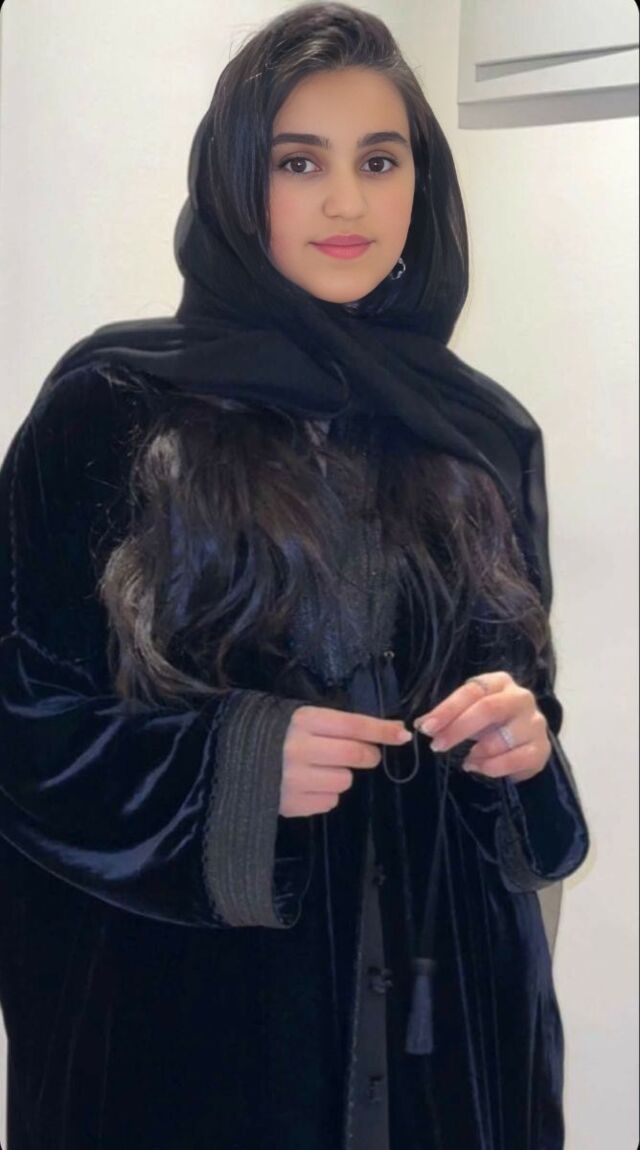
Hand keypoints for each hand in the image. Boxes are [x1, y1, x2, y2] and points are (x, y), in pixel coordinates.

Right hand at [280, 705, 412, 817]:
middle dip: (368, 755)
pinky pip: (328, 801)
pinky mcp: (291, 805)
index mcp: (301, 721)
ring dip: (341, 775)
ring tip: (318, 769)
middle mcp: (299, 749)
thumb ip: (334, 725)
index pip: (353, 725)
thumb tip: (385, 731)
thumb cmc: (268, 733)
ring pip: (344, 781)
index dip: (381, 730)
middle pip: (355, 755)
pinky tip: (305, 785)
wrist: (225, 759)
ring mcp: (294, 780)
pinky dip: (324, 794)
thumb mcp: (296, 717)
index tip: (403, 735)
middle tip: (365, 754)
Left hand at [413, 671, 551, 783]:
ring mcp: (535, 723)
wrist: (524, 743)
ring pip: (502, 737)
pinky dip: (493, 767)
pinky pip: (516, 759)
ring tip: (466, 761)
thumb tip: (421, 724)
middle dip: (458, 729)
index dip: (447, 709)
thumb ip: (448, 717)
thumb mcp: (469, 714)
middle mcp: (521, 697)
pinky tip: (480, 767)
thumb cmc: (491, 723)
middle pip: (488, 709)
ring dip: (478, 751)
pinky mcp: (542, 748)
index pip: (472, 691)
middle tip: (437, 746)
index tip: (427, 727)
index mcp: (499, 682)